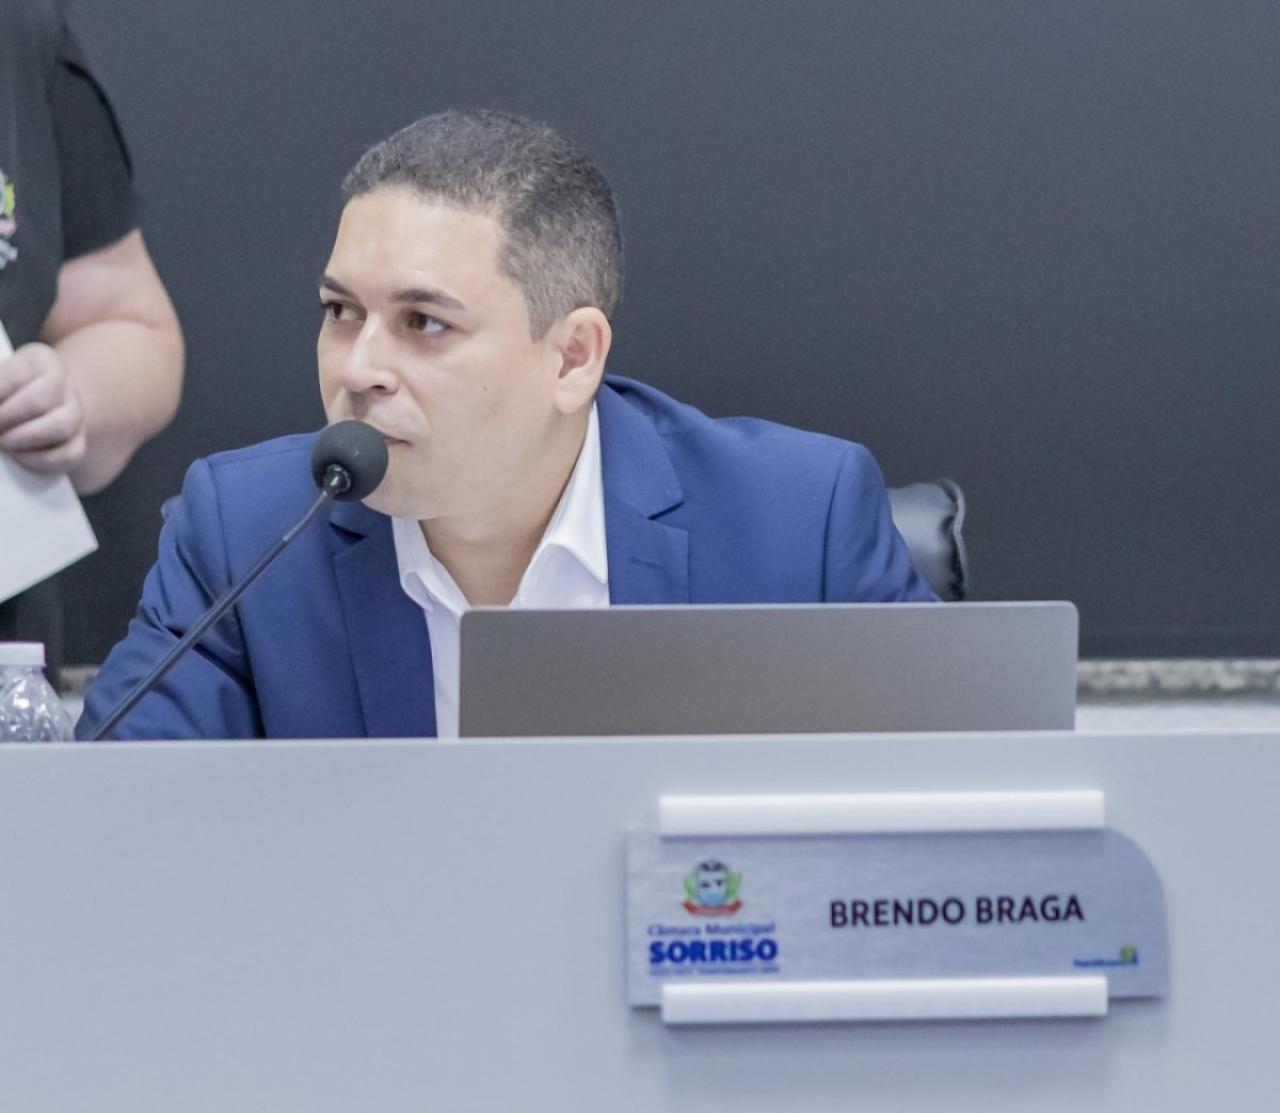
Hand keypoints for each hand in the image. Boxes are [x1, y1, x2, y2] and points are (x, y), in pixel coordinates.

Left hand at [0, 342, 86, 474]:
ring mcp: (76, 414)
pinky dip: (39, 460)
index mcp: (41, 360)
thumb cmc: (10, 390)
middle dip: (7, 418)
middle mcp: (65, 384)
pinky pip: (68, 455)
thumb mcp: (2, 379)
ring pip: (61, 427)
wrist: (43, 403)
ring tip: (2, 442)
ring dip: (23, 438)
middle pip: (40, 401)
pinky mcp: (79, 442)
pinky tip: (18, 455)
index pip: (17, 376)